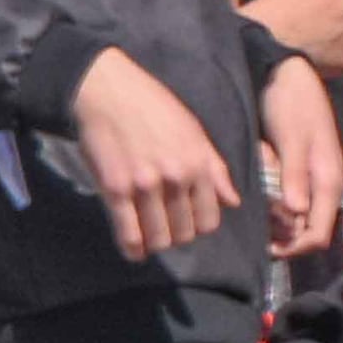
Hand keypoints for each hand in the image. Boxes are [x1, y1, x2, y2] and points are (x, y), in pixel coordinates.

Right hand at [69, 50, 239, 261]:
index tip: (188, 224)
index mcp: (199, 165)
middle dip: (177, 236)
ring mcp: (145, 186)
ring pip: (159, 238)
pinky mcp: (115, 189)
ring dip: (155, 243)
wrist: (108, 91)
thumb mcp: (195, 133)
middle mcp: (176, 178)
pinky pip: (128, 233)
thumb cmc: (154, 107)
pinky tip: (133, 251)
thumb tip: (233, 202)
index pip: (210, 219)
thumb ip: (215, 169)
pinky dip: (132, 249)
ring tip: (150, 238)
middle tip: (166, 230)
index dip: (199, 227)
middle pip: (185, 233)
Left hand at [257, 56, 342, 261]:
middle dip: (280, 230)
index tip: (266, 247)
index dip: (295, 248)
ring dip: (273, 213)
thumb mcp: (292, 138)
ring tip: (256, 192)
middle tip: (255, 218)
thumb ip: (294, 175)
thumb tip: (296, 212)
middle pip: (307, 231)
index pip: (318, 235)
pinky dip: (271, 198)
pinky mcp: (302, 174)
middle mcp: (326, 188)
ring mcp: (315, 182)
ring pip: (295, 217)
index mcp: (330, 183)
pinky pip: (288, 200)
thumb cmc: (292, 104)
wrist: (288, 76)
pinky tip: (260, 181)